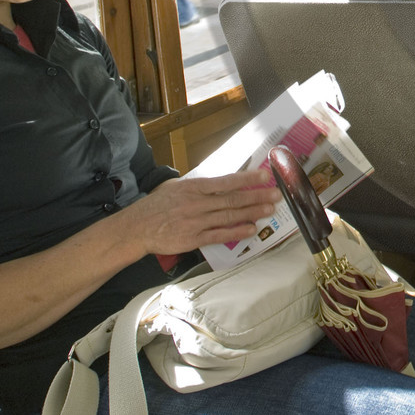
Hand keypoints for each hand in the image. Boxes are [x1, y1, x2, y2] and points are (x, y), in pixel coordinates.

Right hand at [121, 168, 278, 257]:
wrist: (137, 228)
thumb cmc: (157, 205)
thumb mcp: (176, 186)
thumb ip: (199, 185)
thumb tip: (222, 181)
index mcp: (194, 187)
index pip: (226, 181)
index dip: (248, 178)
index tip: (265, 175)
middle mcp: (197, 203)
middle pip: (233, 199)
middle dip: (257, 196)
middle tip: (277, 194)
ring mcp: (196, 222)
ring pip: (229, 216)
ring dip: (252, 213)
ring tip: (270, 209)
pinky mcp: (193, 239)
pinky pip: (219, 235)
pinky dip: (237, 232)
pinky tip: (252, 229)